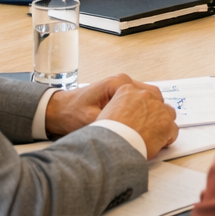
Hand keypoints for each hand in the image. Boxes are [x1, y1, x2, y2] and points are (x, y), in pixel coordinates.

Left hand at [44, 73, 168, 138]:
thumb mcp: (91, 121)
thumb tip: (129, 134)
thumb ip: (111, 124)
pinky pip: (140, 100)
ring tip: (148, 130)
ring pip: (149, 97)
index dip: (155, 114)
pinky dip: (143, 112)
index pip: (149, 95)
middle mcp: (123, 82)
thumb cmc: (72, 113)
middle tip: (154, 131)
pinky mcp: (120, 93)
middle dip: (155, 113)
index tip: (155, 129)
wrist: (59, 110)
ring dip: (150, 112)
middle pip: (153, 95)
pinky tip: (140, 126)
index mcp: (118, 84)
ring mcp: (123, 86)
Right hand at [99, 83, 178, 158]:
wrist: (112, 145)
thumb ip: (119, 107)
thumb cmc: (108, 134)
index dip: (144, 107)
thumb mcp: (107, 112)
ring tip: (155, 135)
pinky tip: (159, 144)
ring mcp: (157, 108)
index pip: (143, 94)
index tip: (142, 115)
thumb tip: (125, 114)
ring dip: (163, 123)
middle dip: (155, 114)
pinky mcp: (166, 123)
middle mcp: (144, 96)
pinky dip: (168, 138)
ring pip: (169, 114)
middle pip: (157, 102)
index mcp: (128, 90)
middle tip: (148, 127)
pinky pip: (173, 131)